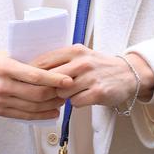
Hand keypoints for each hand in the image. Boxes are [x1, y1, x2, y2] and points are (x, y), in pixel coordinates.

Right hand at [0, 50, 71, 119]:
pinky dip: (39, 116)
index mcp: (5, 67)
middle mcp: (3, 85)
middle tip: (67, 90)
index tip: (68, 79)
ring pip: (32, 107)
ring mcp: (0, 100)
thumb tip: (46, 61)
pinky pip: (22, 116)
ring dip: (50, 106)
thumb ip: (21, 59)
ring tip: (61, 101)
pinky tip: (49, 113)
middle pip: (36, 94)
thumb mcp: (1, 53)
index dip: (54, 79)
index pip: (35, 75)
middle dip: (56, 94)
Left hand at [31, 45, 153, 108]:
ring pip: (62, 92)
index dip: (32, 72)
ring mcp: (90, 77)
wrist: (128, 73)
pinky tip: (82, 97)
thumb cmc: (99, 66)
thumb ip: (61, 60)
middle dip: (47, 87)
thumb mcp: (81, 55)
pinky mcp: (98, 92)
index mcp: (74, 50)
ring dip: (63, 96)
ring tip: (71, 92)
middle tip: (49, 91)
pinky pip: (75, 102)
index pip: (44, 61)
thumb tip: (33, 69)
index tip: (26, 79)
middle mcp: (82, 62)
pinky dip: (76, 102)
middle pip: (50, 79)